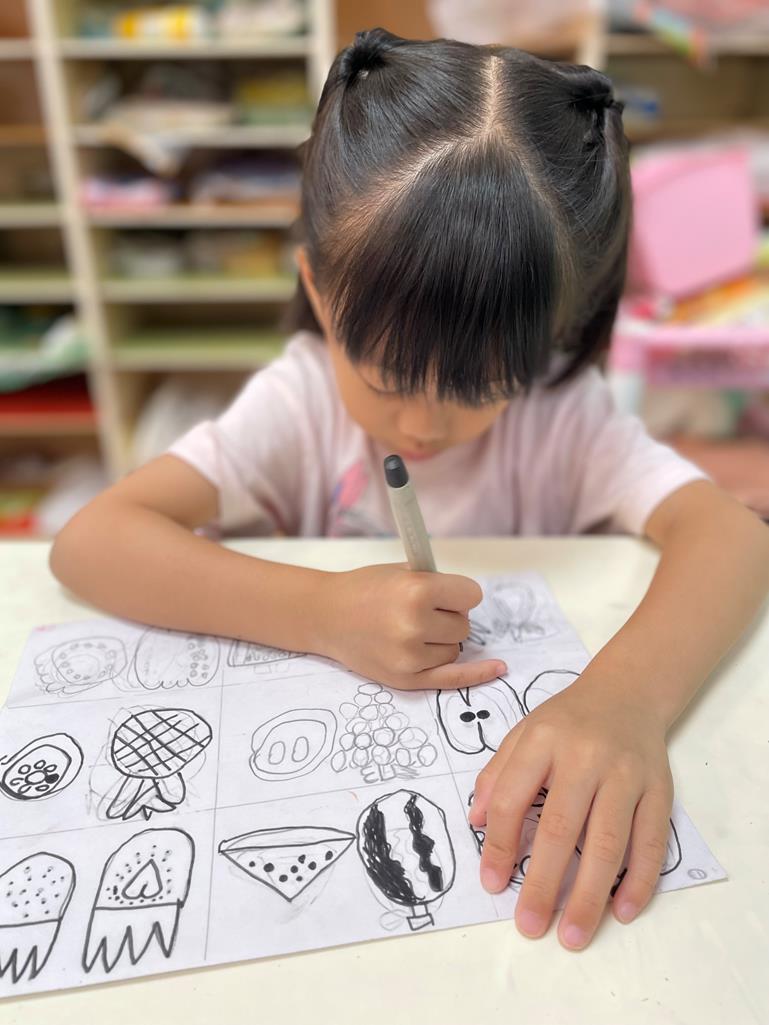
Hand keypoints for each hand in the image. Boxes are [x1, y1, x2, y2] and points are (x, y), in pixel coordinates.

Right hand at [319, 564, 505, 689]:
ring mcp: (410, 656)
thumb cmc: (366, 589)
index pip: (471, 596)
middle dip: (447, 617)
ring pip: (456, 649)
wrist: (326, 615)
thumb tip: (471, 602)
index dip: (457, 594)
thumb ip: (438, 585)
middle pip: (464, 625)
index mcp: (417, 591)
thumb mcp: (403, 571)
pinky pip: (453, 678)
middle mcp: (414, 625)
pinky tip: (498, 669)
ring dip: (441, 640)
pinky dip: (477, 674)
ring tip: (409, 630)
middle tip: (416, 612)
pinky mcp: (405, 679)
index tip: (442, 594)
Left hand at [468, 671, 672, 948]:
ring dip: (591, 894)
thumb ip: (496, 775)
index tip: (493, 884)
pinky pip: (651, 841)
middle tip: (530, 926)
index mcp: (542, 740)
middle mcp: (585, 756)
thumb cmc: (567, 721)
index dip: (501, 844)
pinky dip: (639, 879)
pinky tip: (622, 911)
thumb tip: (476, 824)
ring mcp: (626, 773)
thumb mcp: (522, 733)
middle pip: (562, 827)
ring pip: (609, 841)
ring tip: (572, 934)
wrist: (627, 692)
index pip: (514, 797)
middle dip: (545, 883)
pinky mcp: (659, 789)